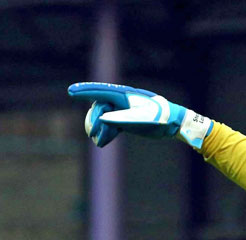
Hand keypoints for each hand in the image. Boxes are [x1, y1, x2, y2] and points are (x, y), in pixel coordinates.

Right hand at [67, 82, 212, 148]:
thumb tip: (103, 118)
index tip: (70, 91)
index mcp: (125, 95)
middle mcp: (122, 100)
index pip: (101, 91)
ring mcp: (124, 109)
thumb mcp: (143, 119)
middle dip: (94, 120)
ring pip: (104, 117)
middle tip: (92, 133)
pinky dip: (106, 133)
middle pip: (100, 107)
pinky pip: (111, 124)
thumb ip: (123, 118)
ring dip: (99, 129)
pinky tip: (102, 143)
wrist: (174, 123)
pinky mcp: (127, 119)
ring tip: (98, 141)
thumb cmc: (160, 117)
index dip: (85, 91)